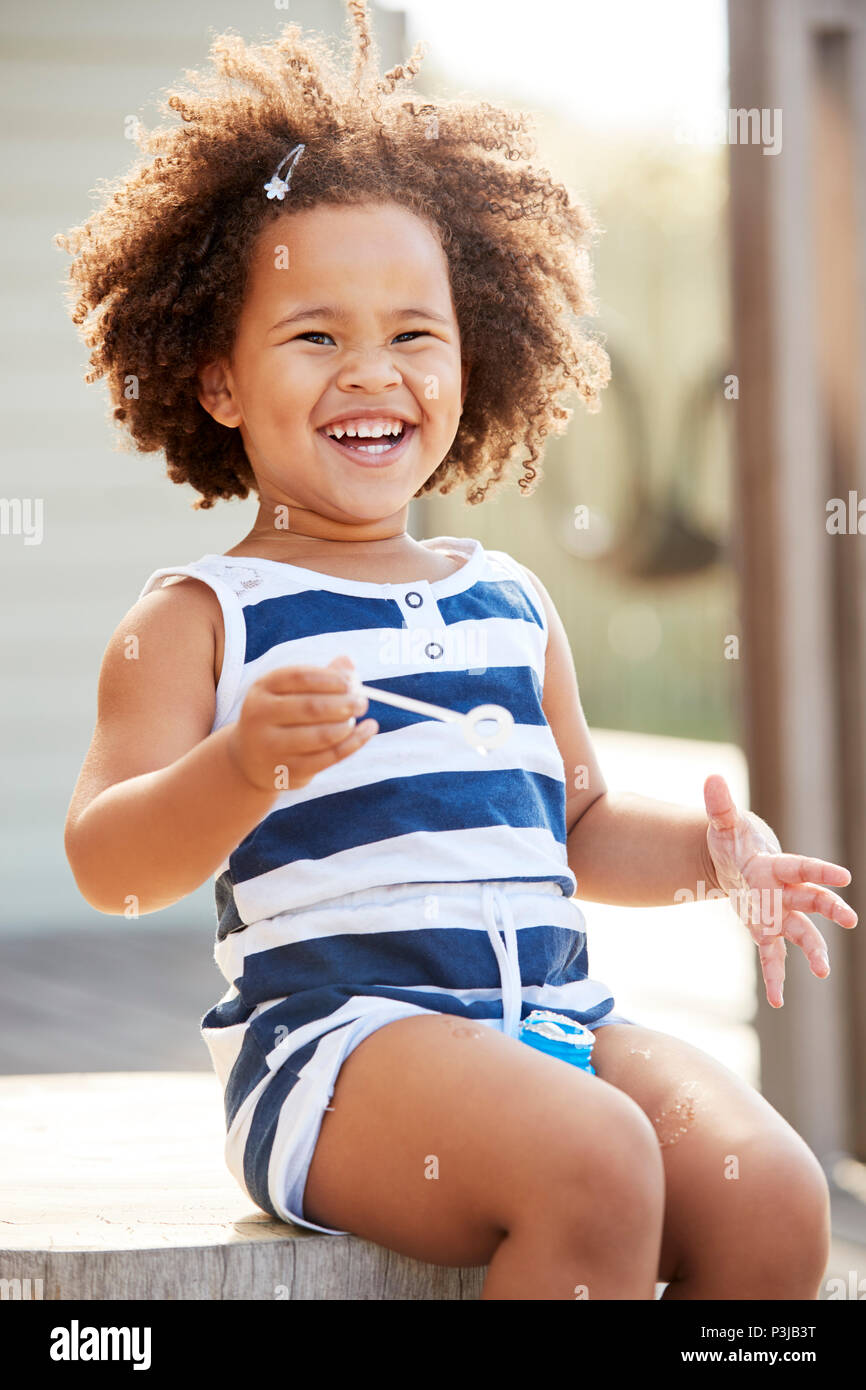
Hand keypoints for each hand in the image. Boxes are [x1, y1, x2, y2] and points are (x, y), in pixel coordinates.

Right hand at [227, 655, 377, 792]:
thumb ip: (319, 677)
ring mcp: (271, 746)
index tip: (351, 682)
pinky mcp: (287, 770)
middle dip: (344, 703)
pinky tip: (368, 730)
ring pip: (321, 736)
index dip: (330, 678)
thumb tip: (348, 662)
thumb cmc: (280, 717)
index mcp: (262, 689)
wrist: (251, 760)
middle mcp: (260, 716)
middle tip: (362, 702)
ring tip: (355, 718)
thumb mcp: (290, 693)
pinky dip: (354, 743)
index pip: (299, 677)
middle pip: (311, 707)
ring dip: (347, 725)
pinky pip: (328, 757)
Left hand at [703, 774, 856, 1007]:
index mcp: (774, 865)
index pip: (801, 867)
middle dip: (829, 908)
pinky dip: (775, 978)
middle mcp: (782, 892)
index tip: (845, 878)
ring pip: (801, 932)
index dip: (821, 872)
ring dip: (813, 951)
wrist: (734, 861)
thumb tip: (711, 777)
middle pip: (810, 900)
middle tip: (850, 919)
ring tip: (823, 972)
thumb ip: (719, 804)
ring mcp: (777, 913)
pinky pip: (773, 957)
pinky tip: (778, 1001)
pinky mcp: (765, 930)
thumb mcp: (722, 824)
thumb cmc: (733, 840)